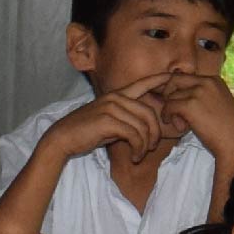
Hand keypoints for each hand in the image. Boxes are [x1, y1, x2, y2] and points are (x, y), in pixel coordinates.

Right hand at [52, 84, 178, 171]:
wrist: (63, 138)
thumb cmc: (87, 132)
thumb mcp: (109, 121)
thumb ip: (126, 119)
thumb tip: (145, 129)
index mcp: (116, 95)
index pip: (141, 84)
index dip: (157, 80)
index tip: (170, 76)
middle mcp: (115, 98)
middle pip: (148, 113)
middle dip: (155, 132)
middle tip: (151, 147)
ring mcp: (111, 108)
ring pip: (142, 126)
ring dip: (145, 144)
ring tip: (139, 154)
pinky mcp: (108, 121)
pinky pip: (134, 135)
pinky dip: (138, 148)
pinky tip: (133, 157)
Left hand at [177, 73, 233, 176]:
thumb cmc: (229, 130)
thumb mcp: (219, 104)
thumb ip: (205, 96)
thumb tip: (184, 95)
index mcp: (214, 80)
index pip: (186, 77)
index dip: (178, 90)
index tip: (179, 104)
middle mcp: (206, 81)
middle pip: (175, 80)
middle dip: (168, 94)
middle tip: (172, 110)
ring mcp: (198, 92)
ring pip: (171, 95)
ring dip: (171, 110)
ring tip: (182, 125)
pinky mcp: (190, 105)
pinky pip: (169, 106)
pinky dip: (168, 116)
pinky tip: (178, 127)